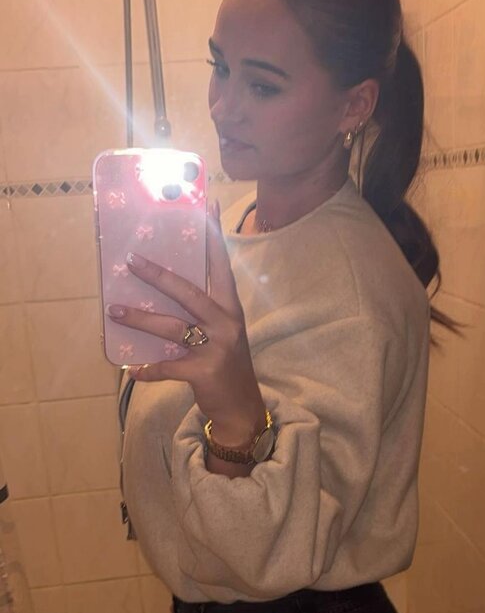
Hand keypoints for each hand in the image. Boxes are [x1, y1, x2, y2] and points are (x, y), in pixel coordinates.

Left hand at [107, 201, 264, 438]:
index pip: (221, 266)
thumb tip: (163, 289)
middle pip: (189, 292)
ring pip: (172, 327)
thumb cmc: (226, 365)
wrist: (242, 407)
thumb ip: (202, 312)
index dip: (214, 237)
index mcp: (230, 309)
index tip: (206, 205)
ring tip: (114, 311)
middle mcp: (226, 323)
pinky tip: (133, 371)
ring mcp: (216, 347)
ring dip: (140, 319)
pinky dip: (149, 369)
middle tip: (132, 260)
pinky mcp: (204, 372)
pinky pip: (168, 367)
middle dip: (158, 275)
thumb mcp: (223, 333)